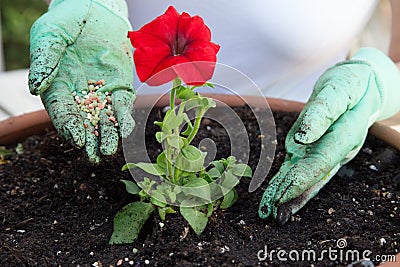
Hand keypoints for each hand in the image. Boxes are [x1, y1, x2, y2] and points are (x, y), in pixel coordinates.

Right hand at [29, 0, 134, 162]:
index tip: (76, 140)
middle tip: (94, 157)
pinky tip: (125, 130)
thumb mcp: (49, 36)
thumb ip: (44, 60)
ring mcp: (102, 92)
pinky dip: (124, 118)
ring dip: (107, 136)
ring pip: (105, 120)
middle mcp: (80, 95)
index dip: (68, 127)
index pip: (62, 112)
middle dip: (89, 141)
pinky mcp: (120, 86)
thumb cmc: (67, 21)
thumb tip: (36, 87)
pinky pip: (123, 105)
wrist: (96, 10)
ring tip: (109, 150)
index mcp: (58, 87)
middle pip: (84, 123)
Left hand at [259, 48, 399, 222]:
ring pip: (306, 177)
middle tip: (269, 213)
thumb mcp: (338, 89)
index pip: (320, 163)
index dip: (300, 181)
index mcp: (345, 136)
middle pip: (311, 176)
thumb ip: (321, 112)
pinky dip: (289, 182)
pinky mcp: (314, 148)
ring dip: (288, 194)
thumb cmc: (351, 84)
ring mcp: (325, 150)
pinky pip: (301, 168)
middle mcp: (335, 149)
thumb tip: (302, 137)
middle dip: (290, 195)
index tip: (281, 196)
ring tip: (270, 212)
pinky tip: (278, 196)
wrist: (361, 86)